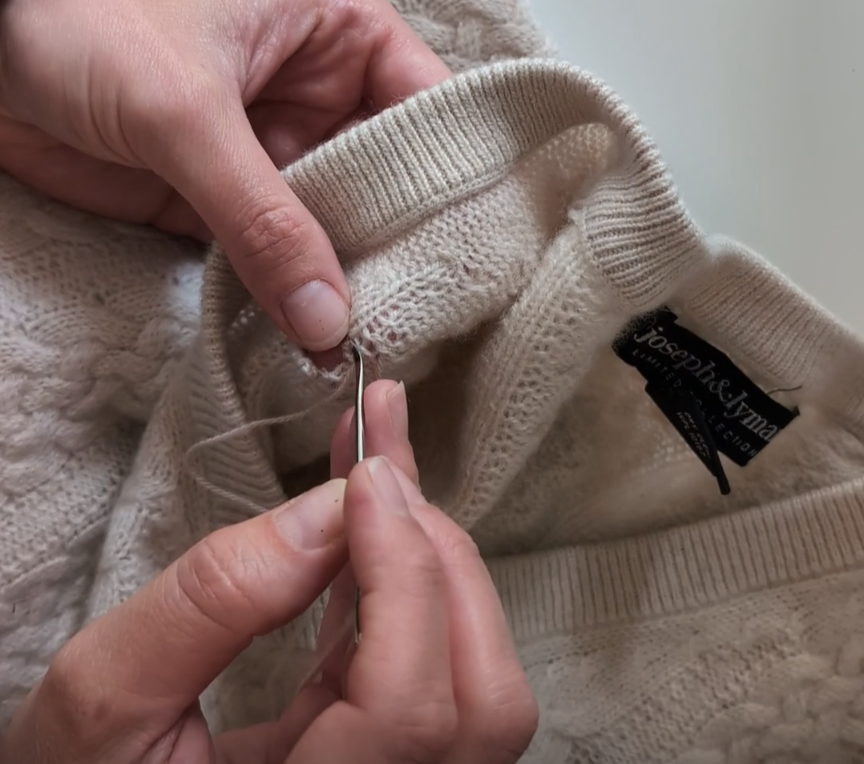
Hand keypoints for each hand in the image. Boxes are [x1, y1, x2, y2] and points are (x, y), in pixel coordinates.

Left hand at [0, 0, 449, 349]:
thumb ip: (261, 217)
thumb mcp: (187, 112)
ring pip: (334, 228)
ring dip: (347, 282)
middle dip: (402, 248)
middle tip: (425, 323)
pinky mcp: (225, 202)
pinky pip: (276, 256)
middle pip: (390, 182)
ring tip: (379, 347)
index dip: (456, 180)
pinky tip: (316, 342)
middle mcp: (323, 95)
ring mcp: (275, 154)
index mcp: (341, 35)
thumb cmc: (93, 27)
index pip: (430, 109)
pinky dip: (291, 295)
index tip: (479, 258)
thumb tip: (327, 320)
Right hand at [0, 381, 537, 762]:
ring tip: (381, 466)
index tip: (364, 479)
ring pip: (480, 685)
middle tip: (378, 464)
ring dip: (435, 557)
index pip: (409, 710)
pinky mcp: (385, 758)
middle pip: (481, 698)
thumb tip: (328, 509)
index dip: (404, 581)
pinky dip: (413, 580)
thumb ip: (210, 606)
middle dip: (437, 559)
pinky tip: (375, 515)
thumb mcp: (104, 699)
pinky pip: (436, 668)